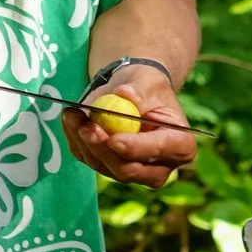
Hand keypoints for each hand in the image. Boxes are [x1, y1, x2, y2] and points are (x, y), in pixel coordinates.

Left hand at [62, 61, 197, 185]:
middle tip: (87, 127)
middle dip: (104, 150)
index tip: (114, 139)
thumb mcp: (147, 80)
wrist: (130, 93)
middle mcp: (158, 166)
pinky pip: (87, 158)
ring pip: (103, 166)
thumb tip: (125, 95)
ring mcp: (131, 171)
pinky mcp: (107, 167)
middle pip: (128, 170)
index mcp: (180, 145)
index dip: (135, 149)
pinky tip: (72, 118)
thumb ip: (138, 89)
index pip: (158, 151)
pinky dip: (75, 139)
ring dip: (83, 141)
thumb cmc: (146, 86)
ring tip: (73, 113)